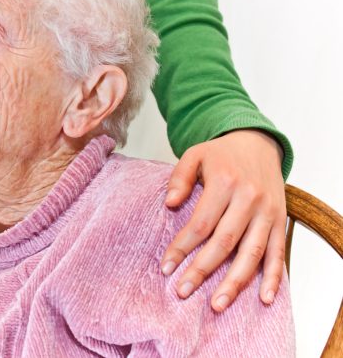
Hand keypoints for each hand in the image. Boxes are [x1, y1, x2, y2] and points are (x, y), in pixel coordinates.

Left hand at [160, 129, 285, 311]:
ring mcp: (268, 212)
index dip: (182, 247)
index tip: (166, 267)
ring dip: (235, 282)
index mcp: (225, 182)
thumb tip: (170, 204)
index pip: (200, 223)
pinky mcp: (280, 221)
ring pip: (252, 253)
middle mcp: (249, 199)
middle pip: (224, 242)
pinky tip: (263, 298)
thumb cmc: (221, 154)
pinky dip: (273, 277)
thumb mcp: (194, 154)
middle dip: (202, 270)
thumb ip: (179, 178)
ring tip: (218, 304)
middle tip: (183, 291)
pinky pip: (278, 253)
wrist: (258, 143)